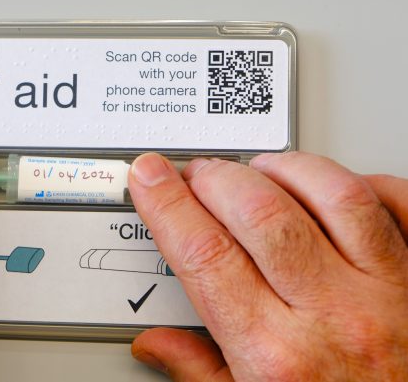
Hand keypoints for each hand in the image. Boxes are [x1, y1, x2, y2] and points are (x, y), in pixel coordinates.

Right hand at [128, 152, 407, 380]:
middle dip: (217, 178)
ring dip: (286, 169)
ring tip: (261, 172)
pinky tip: (332, 187)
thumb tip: (154, 344)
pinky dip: (366, 180)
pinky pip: (400, 202)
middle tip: (199, 177)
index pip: (205, 256)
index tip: (149, 178)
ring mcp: (388, 293)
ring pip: (334, 194)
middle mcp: (334, 317)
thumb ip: (199, 372)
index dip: (167, 204)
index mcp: (276, 356)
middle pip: (261, 212)